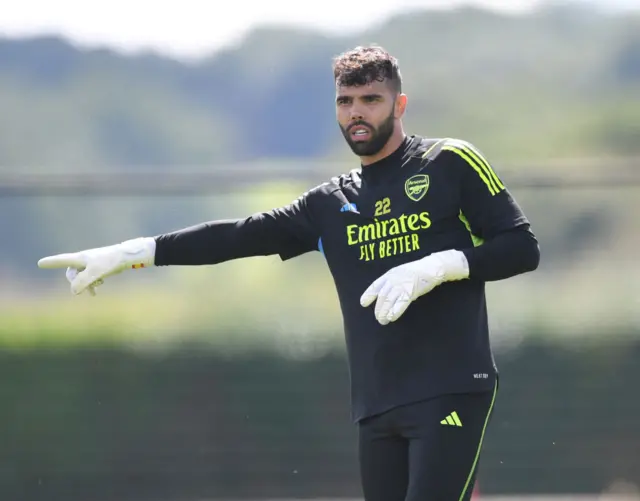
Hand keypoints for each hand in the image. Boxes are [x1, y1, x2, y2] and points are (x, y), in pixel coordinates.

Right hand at [38, 237, 155, 295]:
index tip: (40, 263)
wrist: (126, 257)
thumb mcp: (95, 273)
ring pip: (82, 278)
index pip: (62, 260)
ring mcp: (91, 264)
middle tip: (85, 290)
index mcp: (80, 258)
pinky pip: (90, 278)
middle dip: (76, 283)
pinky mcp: (99, 268)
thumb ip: (82, 282)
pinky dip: (92, 284)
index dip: (51, 262)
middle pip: (71, 274)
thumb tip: (73, 291)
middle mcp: (83, 260)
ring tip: (94, 292)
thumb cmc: (110, 262)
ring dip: (86, 286)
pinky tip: (98, 288)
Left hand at [360, 250, 468, 324]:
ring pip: (388, 301)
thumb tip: (385, 294)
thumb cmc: (416, 271)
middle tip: (378, 318)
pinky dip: (395, 311)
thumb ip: (391, 282)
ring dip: (384, 313)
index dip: (368, 295)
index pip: (375, 285)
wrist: (431, 267)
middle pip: (382, 297)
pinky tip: (392, 318)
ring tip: (383, 321)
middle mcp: (392, 280)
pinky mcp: (410, 291)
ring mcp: (401, 285)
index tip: (363, 303)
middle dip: (378, 309)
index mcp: (389, 274)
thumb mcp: (400, 272)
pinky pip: (400, 303)